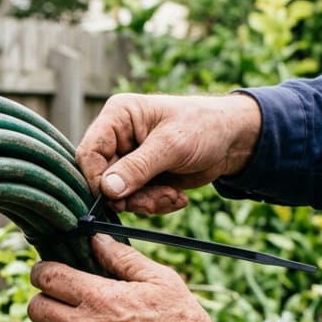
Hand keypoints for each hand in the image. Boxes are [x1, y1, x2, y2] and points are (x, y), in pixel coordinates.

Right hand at [77, 93, 260, 215]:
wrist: (232, 141)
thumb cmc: (204, 127)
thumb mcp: (171, 146)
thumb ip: (137, 168)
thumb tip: (107, 190)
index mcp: (118, 117)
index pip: (89, 153)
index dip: (97, 180)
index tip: (115, 199)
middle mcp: (117, 137)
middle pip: (102, 178)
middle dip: (130, 196)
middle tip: (154, 201)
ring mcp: (128, 159)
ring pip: (118, 195)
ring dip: (145, 202)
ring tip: (172, 197)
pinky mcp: (140, 177)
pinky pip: (135, 200)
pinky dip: (155, 204)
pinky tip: (176, 196)